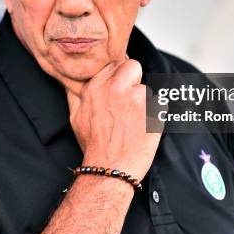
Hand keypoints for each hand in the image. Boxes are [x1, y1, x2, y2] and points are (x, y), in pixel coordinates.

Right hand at [66, 59, 161, 180]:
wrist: (111, 169)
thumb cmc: (93, 145)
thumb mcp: (75, 117)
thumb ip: (76, 93)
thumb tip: (73, 80)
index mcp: (96, 86)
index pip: (114, 63)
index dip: (118, 75)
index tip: (119, 87)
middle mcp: (116, 87)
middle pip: (133, 66)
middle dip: (133, 79)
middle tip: (130, 100)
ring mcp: (138, 97)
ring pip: (147, 89)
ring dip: (144, 103)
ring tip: (134, 123)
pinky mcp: (155, 110)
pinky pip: (160, 105)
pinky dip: (155, 116)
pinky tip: (144, 129)